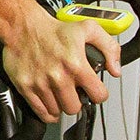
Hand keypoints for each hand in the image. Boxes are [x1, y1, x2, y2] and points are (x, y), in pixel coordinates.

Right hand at [3, 7, 117, 122]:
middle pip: (75, 109)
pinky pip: (41, 113)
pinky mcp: (26, 87)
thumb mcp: (89, 29)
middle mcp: (59, 77)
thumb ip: (109, 48)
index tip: (94, 91)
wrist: (24, 26)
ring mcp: (41, 84)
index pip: (98, 95)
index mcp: (76, 64)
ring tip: (60, 93)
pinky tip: (50, 101)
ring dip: (61, 105)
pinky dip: (47, 111)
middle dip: (77, 101)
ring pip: (58, 112)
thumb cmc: (54, 29)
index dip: (98, 94)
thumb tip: (115, 70)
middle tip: (74, 92)